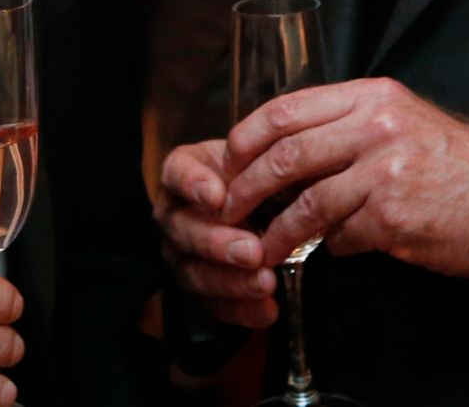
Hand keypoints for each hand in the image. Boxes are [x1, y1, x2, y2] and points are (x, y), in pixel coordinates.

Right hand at [154, 138, 278, 328]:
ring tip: (266, 283)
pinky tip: (268, 311)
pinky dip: (241, 310)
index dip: (193, 185)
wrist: (253, 202)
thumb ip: (266, 163)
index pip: (177, 174)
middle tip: (252, 251)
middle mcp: (173, 213)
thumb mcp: (258, 158)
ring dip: (231, 281)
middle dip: (217, 243)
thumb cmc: (255, 173)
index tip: (217, 196)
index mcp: (182, 174)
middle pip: (183, 230)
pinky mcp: (197, 288)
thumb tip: (295, 172)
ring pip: (195, 272)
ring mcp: (180, 254)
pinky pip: (213, 305)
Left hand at [222, 77, 468, 278]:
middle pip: (286, 155)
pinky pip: (342, 238)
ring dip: (277, 232)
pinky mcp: (395, 219)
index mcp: (372, 95)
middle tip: (228, 208)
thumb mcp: (401, 119)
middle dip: (246, 187)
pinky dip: (332, 247)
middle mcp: (377, 127)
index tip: (227, 159)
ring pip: (306, 204)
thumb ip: (347, 124)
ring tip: (261, 248)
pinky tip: (337, 248)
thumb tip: (282, 148)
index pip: (288, 108)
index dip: (247, 136)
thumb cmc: (452, 162)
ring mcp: (386, 172)